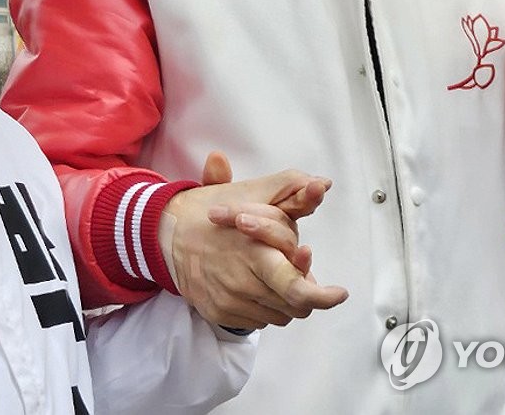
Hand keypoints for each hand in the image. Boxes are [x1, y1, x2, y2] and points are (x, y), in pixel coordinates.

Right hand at [158, 151, 348, 329]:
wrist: (165, 233)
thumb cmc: (212, 211)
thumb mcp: (249, 194)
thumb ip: (288, 188)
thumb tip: (323, 183)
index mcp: (254, 252)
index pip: (294, 286)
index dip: (321, 296)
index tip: (339, 293)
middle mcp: (242, 282)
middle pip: (293, 304)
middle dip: (305, 292)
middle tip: (304, 276)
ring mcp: (229, 301)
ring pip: (279, 315)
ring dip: (284, 299)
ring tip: (271, 274)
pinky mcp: (219, 313)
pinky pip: (257, 321)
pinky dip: (263, 307)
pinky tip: (253, 284)